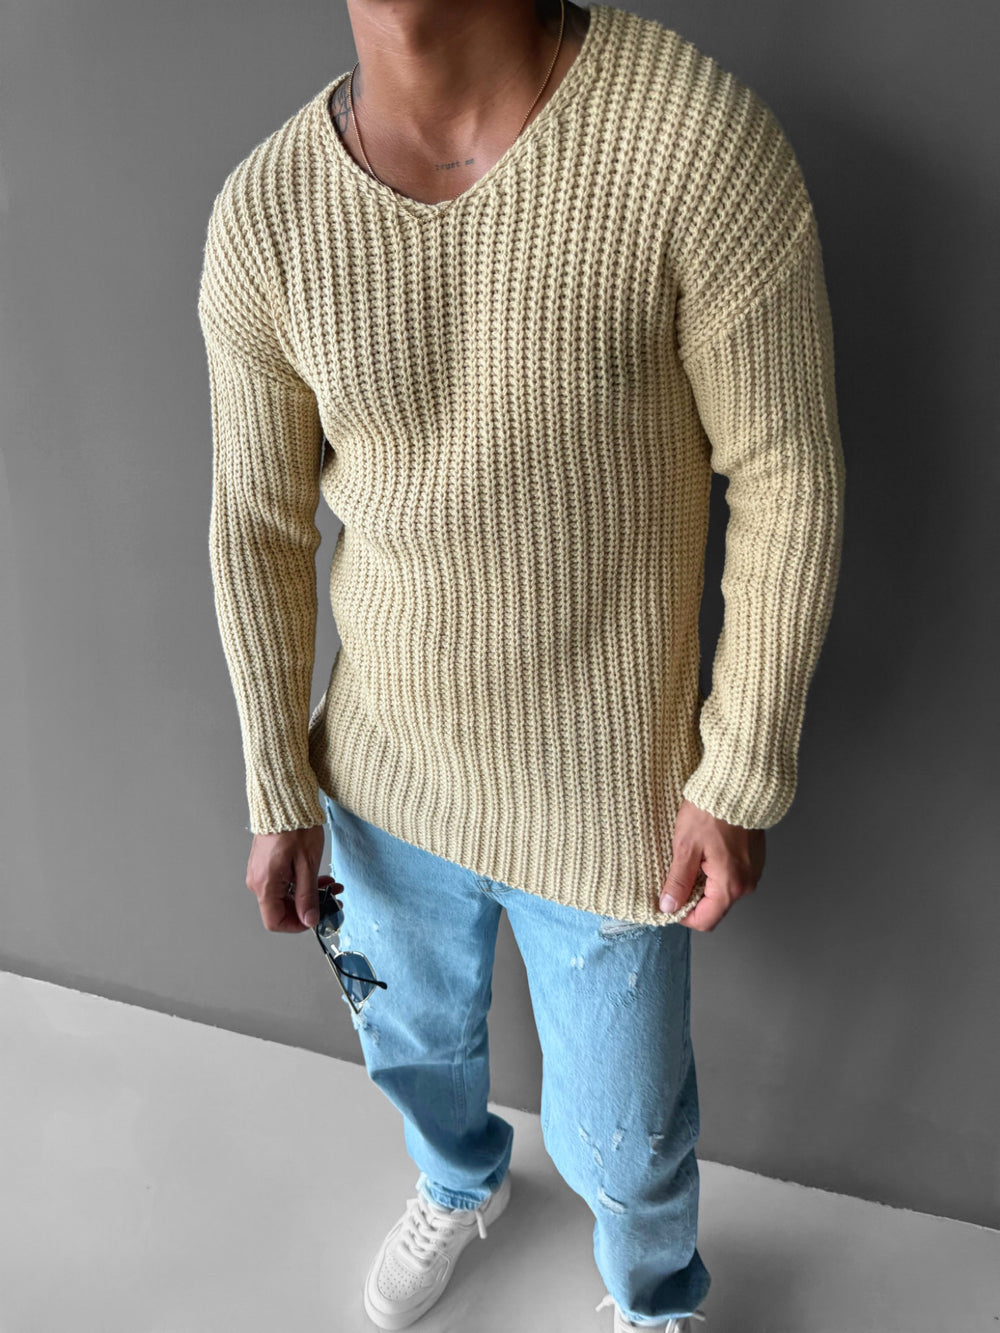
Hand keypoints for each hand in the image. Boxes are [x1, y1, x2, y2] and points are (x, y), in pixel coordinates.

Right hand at [246, 824, 337, 932]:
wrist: (284, 802)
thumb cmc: (295, 827)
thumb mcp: (307, 865)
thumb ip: (307, 896)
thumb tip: (309, 920)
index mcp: (265, 884)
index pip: (275, 921)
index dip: (297, 925)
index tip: (316, 917)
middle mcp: (258, 881)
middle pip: (281, 909)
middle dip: (309, 907)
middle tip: (331, 898)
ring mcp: (261, 872)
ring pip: (285, 896)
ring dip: (308, 894)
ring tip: (330, 885)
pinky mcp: (266, 865)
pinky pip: (282, 883)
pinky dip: (300, 883)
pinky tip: (318, 876)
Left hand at [660, 799, 765, 931]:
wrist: (737, 786)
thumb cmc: (711, 812)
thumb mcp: (686, 847)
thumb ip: (678, 881)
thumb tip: (668, 906)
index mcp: (730, 886)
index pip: (705, 921)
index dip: (683, 915)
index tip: (668, 901)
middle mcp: (746, 884)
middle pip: (714, 907)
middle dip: (692, 897)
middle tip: (677, 874)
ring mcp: (752, 872)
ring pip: (722, 892)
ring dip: (704, 883)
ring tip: (691, 859)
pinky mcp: (753, 860)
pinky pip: (731, 876)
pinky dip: (715, 871)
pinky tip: (706, 852)